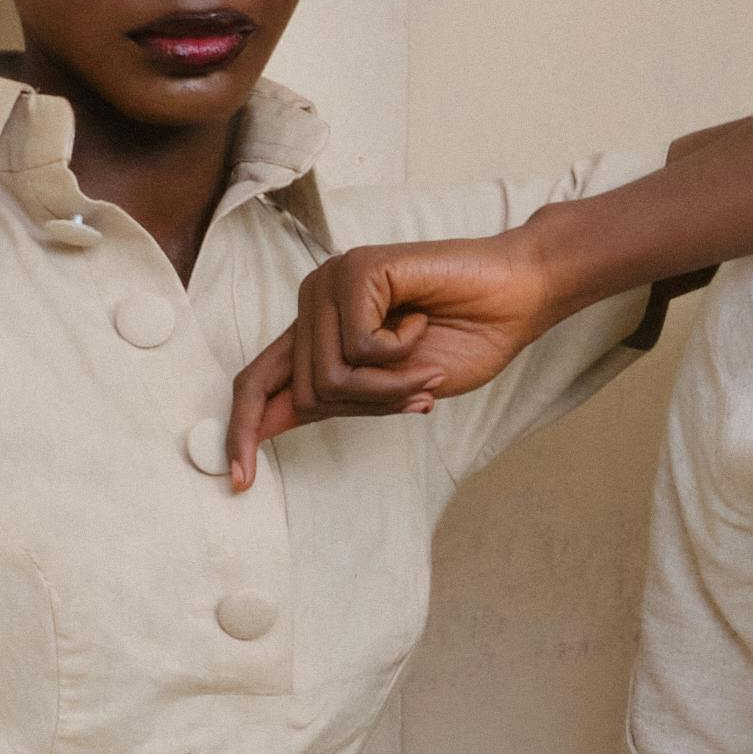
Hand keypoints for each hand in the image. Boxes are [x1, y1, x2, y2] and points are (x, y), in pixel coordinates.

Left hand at [224, 230, 564, 480]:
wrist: (515, 295)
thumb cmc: (463, 337)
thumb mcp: (391, 387)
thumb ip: (337, 400)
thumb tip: (270, 428)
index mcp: (316, 330)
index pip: (257, 383)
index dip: (242, 432)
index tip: (237, 483)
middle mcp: (313, 302)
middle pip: (307, 395)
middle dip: (369, 408)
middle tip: (419, 393)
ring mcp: (330, 282)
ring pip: (331, 377)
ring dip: (390, 387)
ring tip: (426, 360)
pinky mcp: (356, 270)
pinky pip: (360, 348)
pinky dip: (401, 354)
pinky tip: (420, 322)